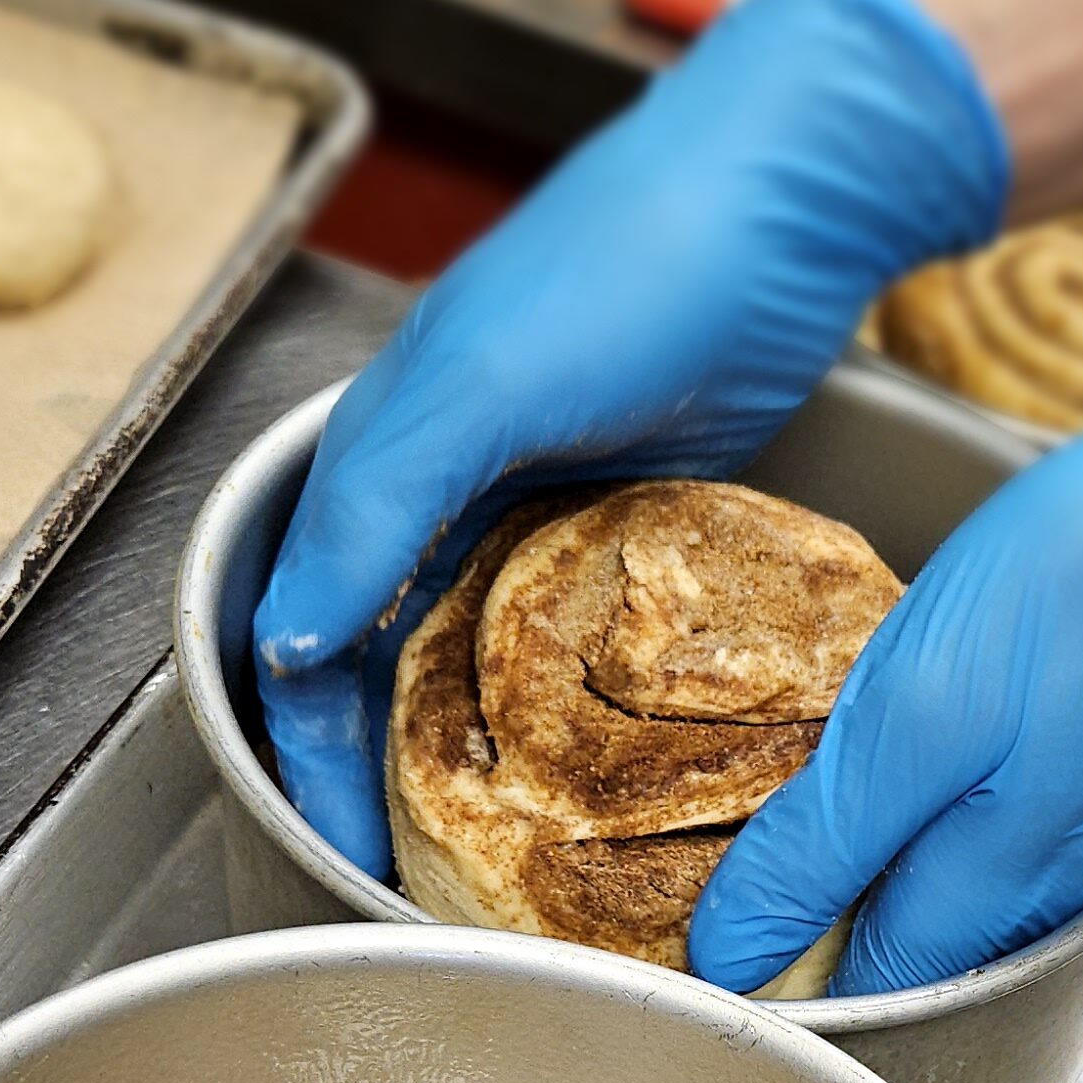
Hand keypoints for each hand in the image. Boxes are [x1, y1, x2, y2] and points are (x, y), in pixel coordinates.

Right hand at [251, 0, 1005, 878]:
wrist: (791, 203)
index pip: (307, 634)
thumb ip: (382, 502)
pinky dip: (562, 715)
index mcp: (384, 453)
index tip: (342, 848)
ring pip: (471, 665)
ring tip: (488, 857)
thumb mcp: (485, 383)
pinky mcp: (629, 529)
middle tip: (414, 879)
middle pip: (382, 665)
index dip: (313, 750)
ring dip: (472, 760)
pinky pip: (571, 645)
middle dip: (384, 778)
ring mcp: (541, 512)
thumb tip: (291, 640)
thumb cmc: (634, 266)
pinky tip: (584, 776)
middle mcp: (449, 490)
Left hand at [688, 294, 1082, 996]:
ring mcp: (1079, 838)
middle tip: (707, 848)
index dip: (764, 965)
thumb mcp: (922, 713)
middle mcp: (1035, 894)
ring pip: (946, 889)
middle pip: (899, 949)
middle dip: (810, 920)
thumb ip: (828, 846)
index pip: (851, 986)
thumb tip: (734, 956)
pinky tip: (902, 746)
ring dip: (866, 864)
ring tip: (783, 798)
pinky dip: (930, 810)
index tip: (683, 920)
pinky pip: (992, 829)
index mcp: (980, 893)